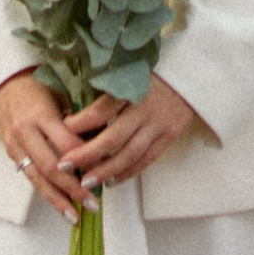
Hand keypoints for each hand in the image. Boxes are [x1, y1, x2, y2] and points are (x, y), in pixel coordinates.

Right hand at [0, 71, 89, 222]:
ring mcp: (15, 144)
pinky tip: (60, 205)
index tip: (104, 172)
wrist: (3, 83)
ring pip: (37, 178)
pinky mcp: (10, 153)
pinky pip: (30, 177)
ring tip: (75, 216)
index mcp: (41, 113)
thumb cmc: (39, 85)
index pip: (67, 143)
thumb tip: (103, 143)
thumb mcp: (61, 93)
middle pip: (51, 167)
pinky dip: (46, 193)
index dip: (86, 160)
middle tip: (93, 204)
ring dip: (57, 200)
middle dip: (73, 189)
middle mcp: (25, 131)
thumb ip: (78, 118)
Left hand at [62, 71, 198, 193]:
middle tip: (64, 166)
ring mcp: (159, 125)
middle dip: (86, 155)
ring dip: (106, 171)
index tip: (62, 127)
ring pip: (129, 154)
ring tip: (86, 181)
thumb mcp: (128, 73)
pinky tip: (112, 181)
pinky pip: (146, 159)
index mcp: (131, 88)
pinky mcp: (169, 136)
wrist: (191, 76)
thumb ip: (106, 92)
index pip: (101, 110)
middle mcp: (145, 109)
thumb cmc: (152, 73)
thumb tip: (74, 113)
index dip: (80, 122)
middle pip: (112, 138)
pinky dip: (128, 172)